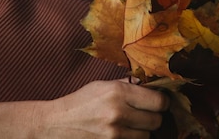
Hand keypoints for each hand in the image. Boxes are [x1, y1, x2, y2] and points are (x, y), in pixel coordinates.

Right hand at [37, 79, 168, 138]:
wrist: (56, 124)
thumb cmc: (80, 102)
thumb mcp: (102, 85)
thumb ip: (127, 85)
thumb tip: (150, 85)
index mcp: (118, 91)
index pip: (158, 101)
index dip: (162, 102)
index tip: (159, 102)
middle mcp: (118, 112)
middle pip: (156, 120)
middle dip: (153, 117)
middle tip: (145, 114)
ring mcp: (114, 133)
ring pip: (147, 136)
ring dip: (143, 131)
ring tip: (131, 124)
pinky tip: (124, 133)